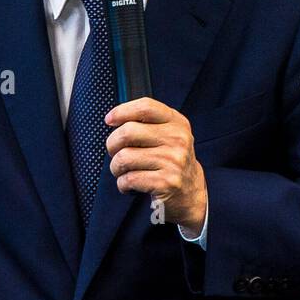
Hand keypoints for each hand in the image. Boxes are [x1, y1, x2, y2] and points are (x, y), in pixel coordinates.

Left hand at [104, 97, 206, 232]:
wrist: (190, 192)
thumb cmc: (170, 160)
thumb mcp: (168, 135)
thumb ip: (147, 123)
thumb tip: (113, 118)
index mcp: (177, 123)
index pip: (146, 107)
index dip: (122, 111)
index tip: (109, 120)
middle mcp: (178, 140)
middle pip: (128, 132)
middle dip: (112, 144)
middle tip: (114, 152)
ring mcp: (173, 161)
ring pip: (124, 158)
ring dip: (116, 167)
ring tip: (123, 171)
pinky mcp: (166, 182)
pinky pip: (128, 179)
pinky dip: (122, 184)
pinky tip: (130, 185)